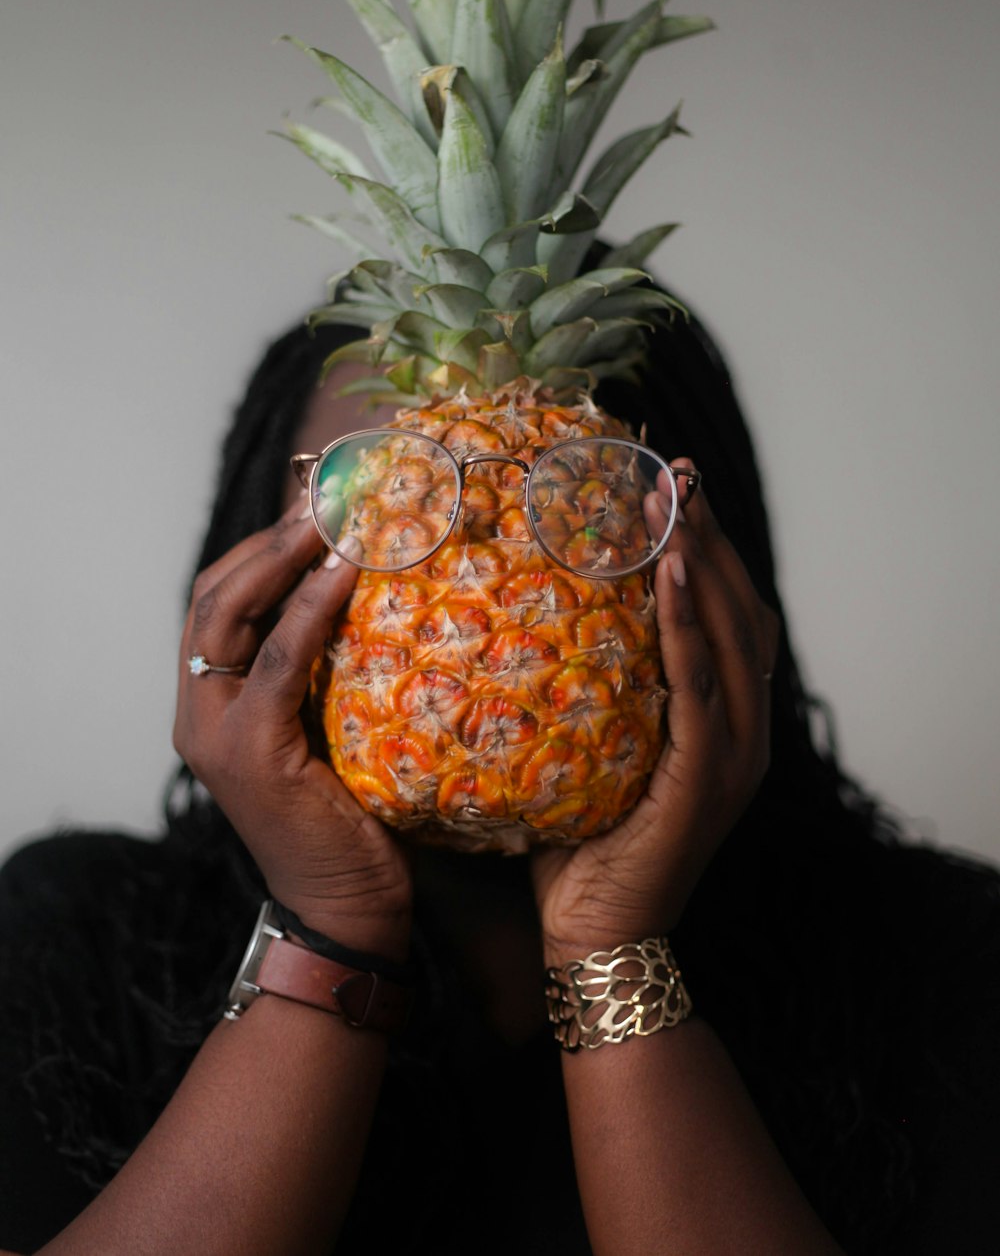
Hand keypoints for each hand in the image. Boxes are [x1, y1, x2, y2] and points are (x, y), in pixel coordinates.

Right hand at [173, 495, 412, 959]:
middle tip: (326, 496)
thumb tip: (364, 588)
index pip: (218, 599)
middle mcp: (199, 710)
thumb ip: (323, 667)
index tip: (315, 502)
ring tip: (333, 516)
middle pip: (213, 594)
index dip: (260, 545)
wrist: (347, 906)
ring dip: (283, 556)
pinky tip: (344, 573)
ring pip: (229, 613)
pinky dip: (308, 608)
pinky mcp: (249, 751)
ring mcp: (216, 731)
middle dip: (269, 538)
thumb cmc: (350, 814)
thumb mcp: (329, 723)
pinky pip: (276, 660)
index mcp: (211, 701)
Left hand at [532, 460, 778, 962]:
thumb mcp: (592, 750)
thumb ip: (593, 691)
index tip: (673, 489)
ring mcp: (735, 756)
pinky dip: (692, 627)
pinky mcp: (709, 779)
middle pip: (743, 610)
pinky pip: (703, 686)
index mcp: (724, 722)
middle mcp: (745, 731)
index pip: (730, 615)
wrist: (594, 936)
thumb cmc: (583, 845)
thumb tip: (537, 618)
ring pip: (733, 636)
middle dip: (710, 537)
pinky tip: (671, 576)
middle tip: (676, 476)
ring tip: (670, 506)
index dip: (709, 549)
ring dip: (702, 563)